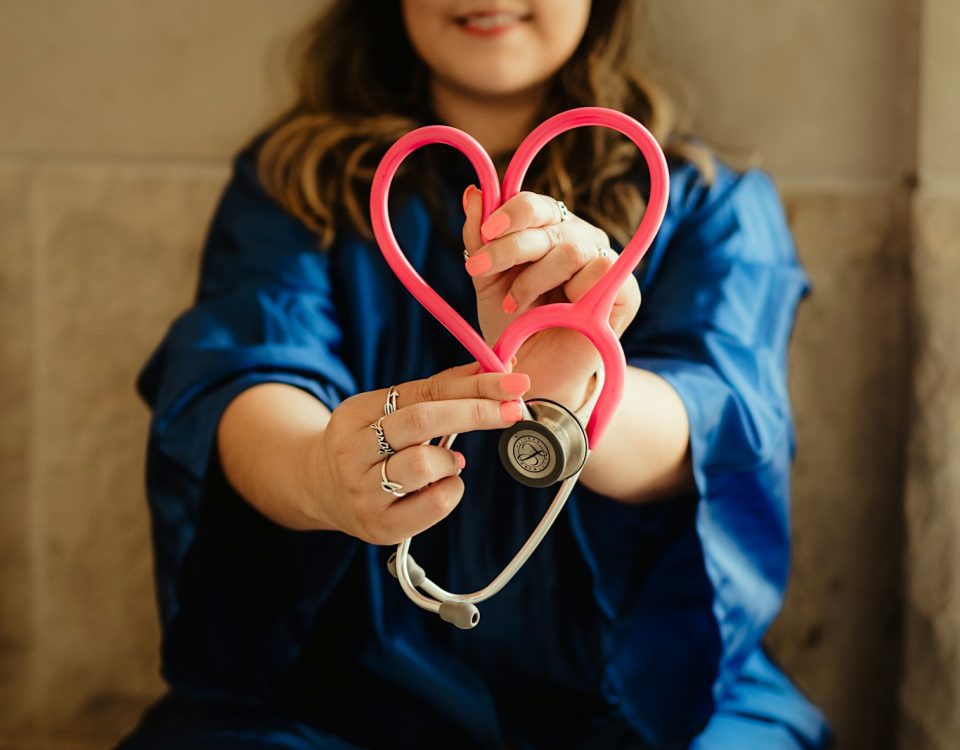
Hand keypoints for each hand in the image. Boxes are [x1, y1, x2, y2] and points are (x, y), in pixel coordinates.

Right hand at [308, 361, 531, 543]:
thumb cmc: (370, 444)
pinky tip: (443, 485)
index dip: (472, 385)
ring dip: (451, 460)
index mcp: (355, 414)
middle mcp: (352, 452)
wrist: (320, 489)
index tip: (513, 381)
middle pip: (420, 421)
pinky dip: (451, 490)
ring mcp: (363, 493)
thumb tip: (494, 368)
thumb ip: (438, 391)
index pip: (422, 391)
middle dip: (475, 412)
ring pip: (422, 464)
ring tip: (450, 462)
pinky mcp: (380, 527)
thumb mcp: (389, 410)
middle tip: (513, 410)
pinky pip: (433, 505)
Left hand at [461, 186, 640, 406]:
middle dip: (510, 247)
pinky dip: (571, 291)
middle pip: (549, 222)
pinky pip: (602, 271)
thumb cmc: (513, 326)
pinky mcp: (626, 291)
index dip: (510, 213)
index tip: (484, 234)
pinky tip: (555, 312)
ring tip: (514, 305)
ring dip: (535, 278)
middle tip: (480, 270)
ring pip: (572, 249)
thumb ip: (479, 238)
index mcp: (549, 230)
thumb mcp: (487, 281)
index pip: (535, 204)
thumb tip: (473, 192)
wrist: (532, 374)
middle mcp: (579, 238)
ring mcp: (604, 262)